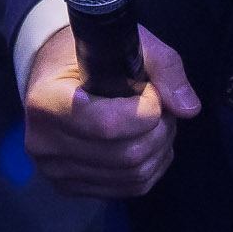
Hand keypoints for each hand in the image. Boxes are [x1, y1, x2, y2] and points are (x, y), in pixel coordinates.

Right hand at [24, 19, 202, 199]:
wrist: (54, 74)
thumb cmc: (90, 54)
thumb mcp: (127, 43)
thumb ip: (164, 68)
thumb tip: (189, 109)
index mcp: (46, 102)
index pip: (109, 125)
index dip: (147, 110)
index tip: (152, 89)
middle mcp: (43, 143)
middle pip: (127, 154)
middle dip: (160, 129)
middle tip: (161, 105)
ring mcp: (55, 171)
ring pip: (133, 175)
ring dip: (159, 148)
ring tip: (154, 121)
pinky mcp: (70, 187)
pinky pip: (129, 188)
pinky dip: (151, 166)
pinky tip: (147, 141)